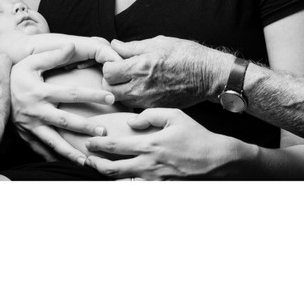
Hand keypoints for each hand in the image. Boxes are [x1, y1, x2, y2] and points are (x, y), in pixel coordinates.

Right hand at [10, 42, 119, 165]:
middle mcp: (36, 111)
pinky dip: (55, 158)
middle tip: (104, 132)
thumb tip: (72, 45)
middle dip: (85, 127)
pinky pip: (42, 150)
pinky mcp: (26, 136)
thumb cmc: (16, 75)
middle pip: (65, 121)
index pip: (70, 94)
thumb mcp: (31, 62)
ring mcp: (31, 126)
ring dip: (71, 151)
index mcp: (40, 92)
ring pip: (53, 141)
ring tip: (87, 159)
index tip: (110, 97)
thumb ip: (53, 56)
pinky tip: (67, 163)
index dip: (91, 95)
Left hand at [84, 108, 236, 179]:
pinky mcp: (162, 189)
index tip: (88, 141)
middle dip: (94, 164)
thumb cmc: (196, 136)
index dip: (97, 145)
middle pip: (112, 170)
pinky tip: (121, 179)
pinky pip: (138, 188)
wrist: (217, 160)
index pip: (114, 146)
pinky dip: (126, 184)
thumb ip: (150, 115)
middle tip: (86, 158)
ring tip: (99, 168)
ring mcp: (154, 180)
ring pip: (122, 182)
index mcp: (150, 145)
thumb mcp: (175, 116)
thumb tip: (130, 122)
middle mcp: (149, 165)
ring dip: (107, 175)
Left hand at [100, 36, 229, 108]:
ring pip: (120, 100)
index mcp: (140, 67)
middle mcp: (141, 87)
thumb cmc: (186, 55)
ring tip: (130, 80)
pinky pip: (134, 106)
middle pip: (109, 90)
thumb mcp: (159, 43)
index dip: (108, 64)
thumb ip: (132, 47)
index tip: (116, 60)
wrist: (208, 75)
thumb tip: (115, 45)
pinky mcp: (156, 108)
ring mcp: (148, 100)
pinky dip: (132, 99)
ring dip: (120, 90)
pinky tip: (141, 88)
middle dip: (110, 80)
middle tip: (119, 72)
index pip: (108, 72)